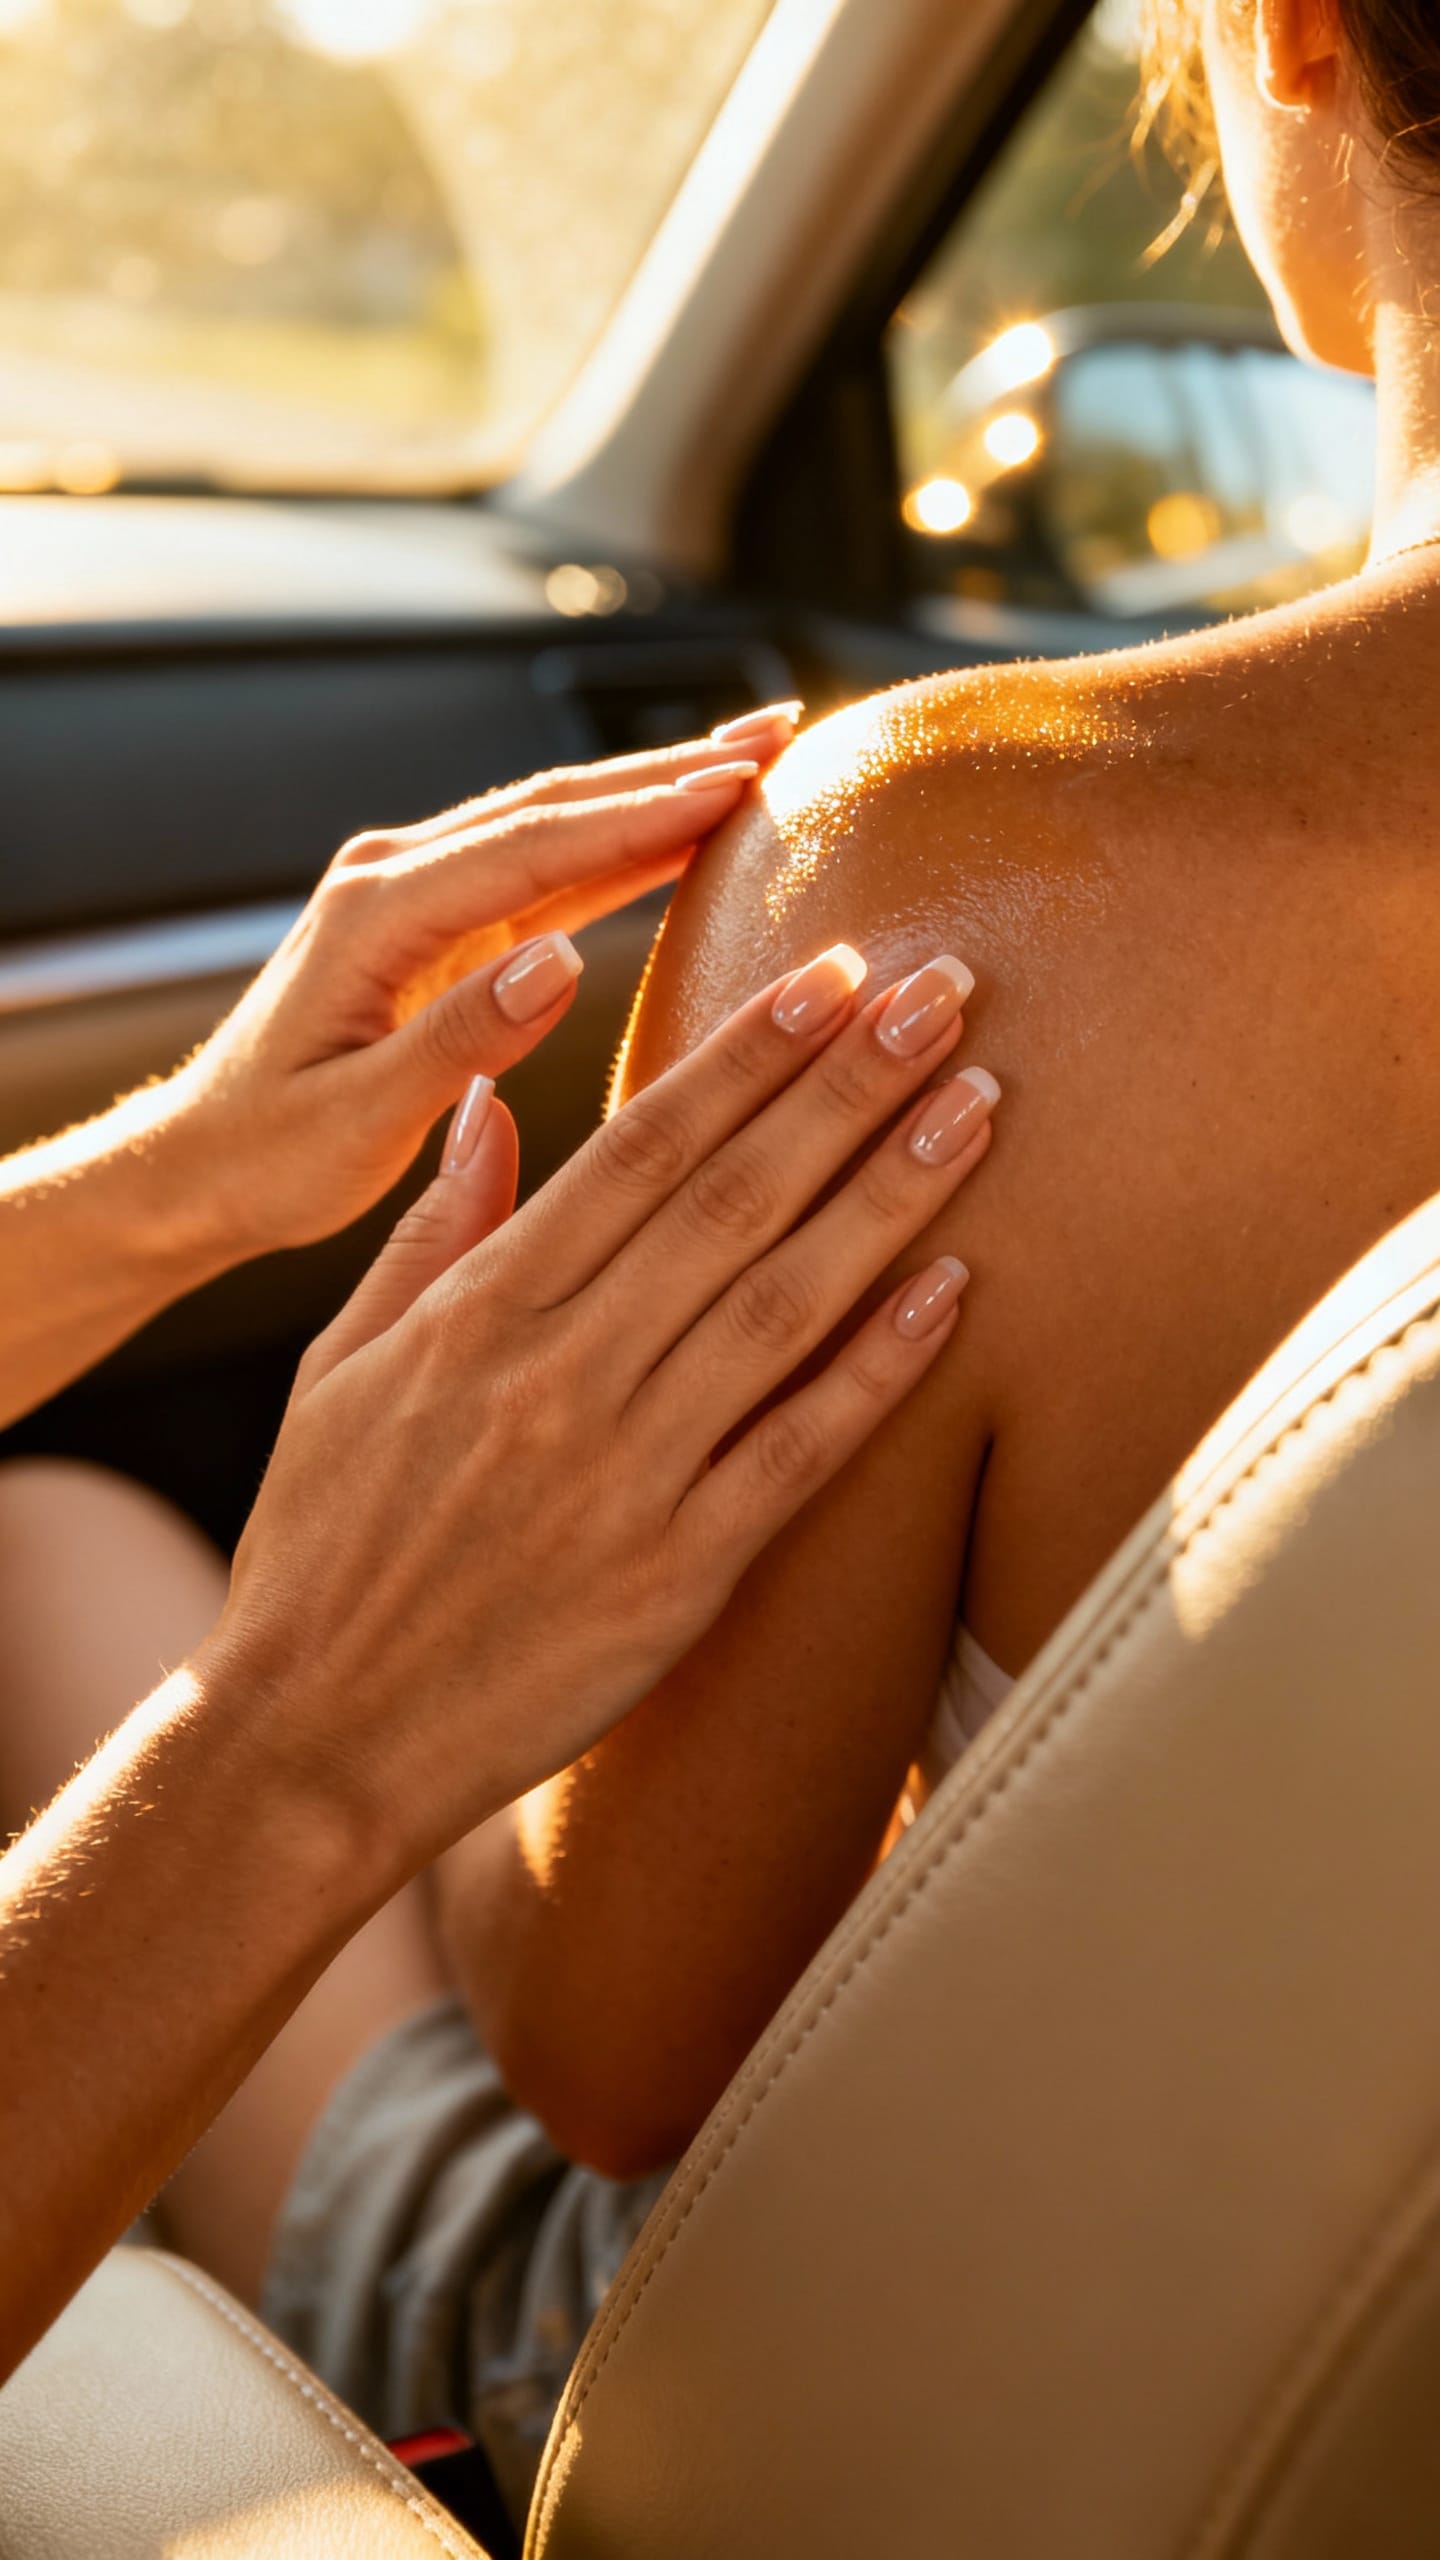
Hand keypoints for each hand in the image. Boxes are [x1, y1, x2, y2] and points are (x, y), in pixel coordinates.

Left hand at [167, 712, 798, 1259]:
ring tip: (761, 759)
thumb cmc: (267, 1158)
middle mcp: (394, 878)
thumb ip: (461, 1041)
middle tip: (783, 734)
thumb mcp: (359, 1120)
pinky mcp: (437, 924)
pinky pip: (548, 868)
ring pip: (557, 824)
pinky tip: (690, 829)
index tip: (742, 785)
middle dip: (673, 768)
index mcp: (377, 916)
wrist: (198, 1165)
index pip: (535, 846)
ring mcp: (417, 894)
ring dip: (658, 789)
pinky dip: (624, 843)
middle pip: (556, 806)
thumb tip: (562, 962)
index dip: (644, 813)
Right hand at [199, 945, 997, 1885]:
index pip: (639, 1149)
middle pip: (732, 1199)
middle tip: (945, 991)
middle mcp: (560, 1375)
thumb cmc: (321, 1553)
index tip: (831, 976)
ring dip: (889, 1196)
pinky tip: (954, 1291)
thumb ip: (431, 1234)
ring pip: (782, 1304)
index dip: (748, 1054)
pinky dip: (878, 1369)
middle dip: (848, 1084)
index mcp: (480, 1312)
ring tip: (978, 1105)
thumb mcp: (340, 1370)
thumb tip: (486, 1107)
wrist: (310, 1742)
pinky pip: (797, 1453)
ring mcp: (625, 1474)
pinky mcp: (676, 1576)